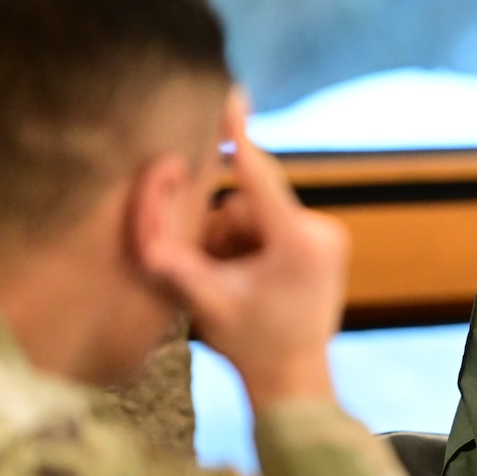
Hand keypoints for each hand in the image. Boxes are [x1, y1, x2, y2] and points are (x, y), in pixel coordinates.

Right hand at [140, 114, 347, 408]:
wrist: (295, 378)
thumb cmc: (246, 342)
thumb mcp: (198, 295)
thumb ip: (165, 249)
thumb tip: (146, 194)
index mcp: (294, 241)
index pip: (257, 175)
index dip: (237, 135)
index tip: (232, 96)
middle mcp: (320, 231)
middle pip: (246, 203)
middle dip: (222, 232)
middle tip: (221, 277)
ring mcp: (330, 236)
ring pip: (257, 214)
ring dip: (237, 241)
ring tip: (242, 286)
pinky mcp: (330, 242)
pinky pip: (276, 224)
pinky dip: (256, 244)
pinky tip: (259, 282)